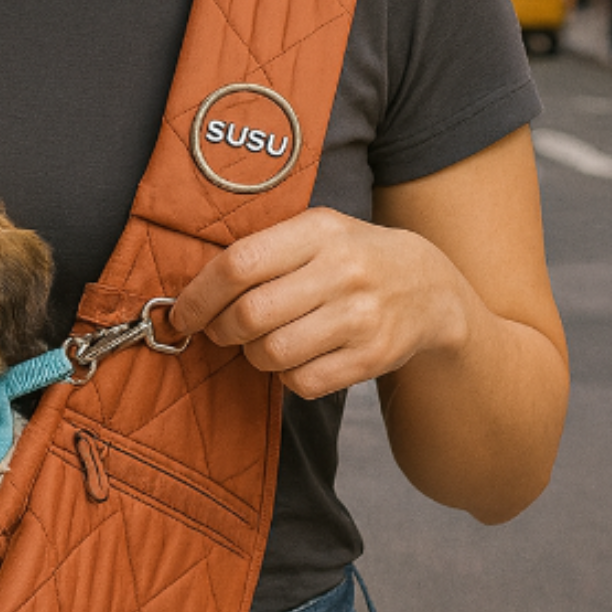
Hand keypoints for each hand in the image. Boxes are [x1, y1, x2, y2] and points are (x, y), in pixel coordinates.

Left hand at [166, 209, 470, 398]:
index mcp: (319, 230)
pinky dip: (287, 376)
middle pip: (249, 315)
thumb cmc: (350, 257)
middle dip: (220, 329)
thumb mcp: (315, 232)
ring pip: (271, 353)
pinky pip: (302, 382)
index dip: (199, 295)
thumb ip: (261, 251)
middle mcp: (343, 270)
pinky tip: (298, 356)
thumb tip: (192, 293)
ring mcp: (361, 316)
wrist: (428, 286)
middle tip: (219, 330)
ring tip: (262, 340)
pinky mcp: (372, 357)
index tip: (182, 313)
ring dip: (252, 354)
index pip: (239, 264)